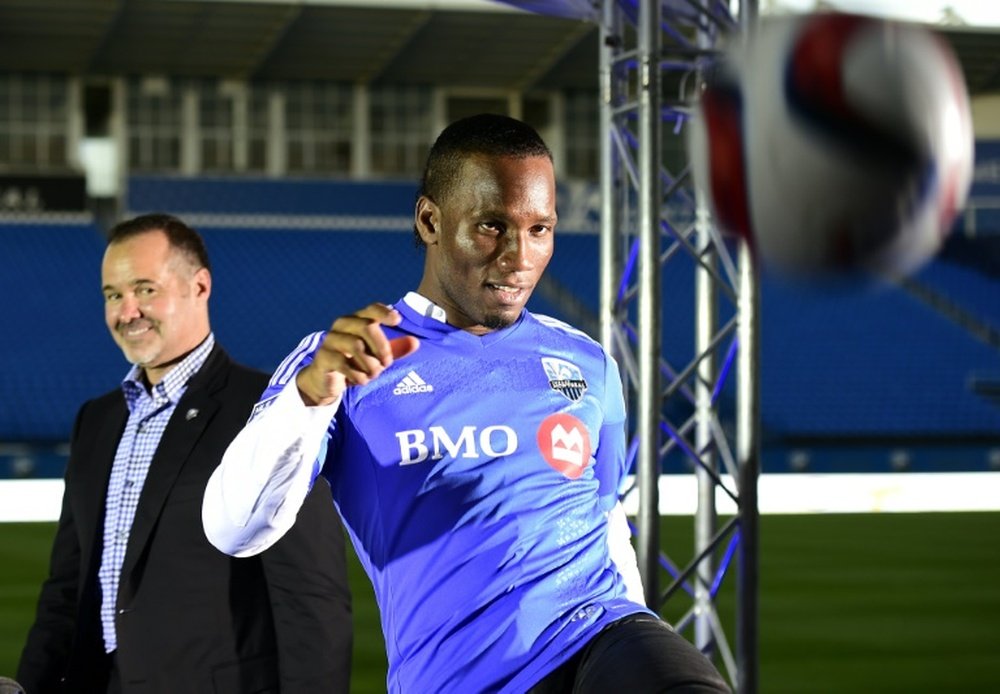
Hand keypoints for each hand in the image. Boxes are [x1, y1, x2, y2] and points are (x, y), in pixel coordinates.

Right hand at [296, 303, 418, 405]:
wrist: (327, 381)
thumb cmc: (355, 363)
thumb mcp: (377, 356)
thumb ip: (395, 349)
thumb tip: (416, 342)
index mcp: (356, 320)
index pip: (371, 309)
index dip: (384, 312)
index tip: (397, 320)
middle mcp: (342, 325)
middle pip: (367, 327)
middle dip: (382, 347)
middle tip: (387, 364)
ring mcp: (331, 340)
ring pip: (356, 346)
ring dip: (370, 364)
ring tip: (373, 374)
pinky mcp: (323, 357)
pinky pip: (343, 363)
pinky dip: (357, 375)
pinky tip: (360, 380)